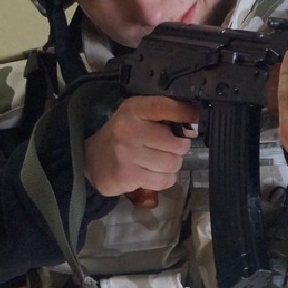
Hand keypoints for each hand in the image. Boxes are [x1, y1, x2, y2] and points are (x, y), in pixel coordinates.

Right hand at [83, 96, 198, 197]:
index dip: (185, 114)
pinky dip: (165, 179)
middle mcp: (129, 130)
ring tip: (161, 161)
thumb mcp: (139, 116)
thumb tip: (193, 125)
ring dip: (172, 165)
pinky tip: (156, 173)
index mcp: (134, 110)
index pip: (165, 107)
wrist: (92, 159)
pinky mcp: (128, 175)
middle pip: (176, 143)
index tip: (194, 119)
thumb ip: (164, 115)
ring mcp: (127, 154)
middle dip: (179, 148)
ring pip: (172, 163)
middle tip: (170, 148)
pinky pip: (163, 180)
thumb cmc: (123, 135)